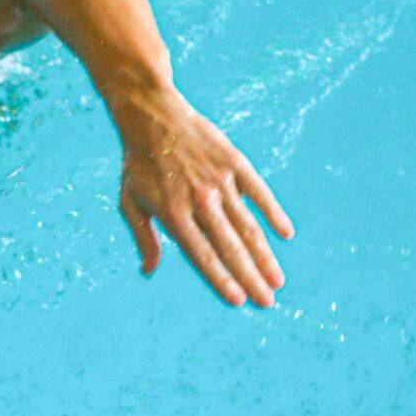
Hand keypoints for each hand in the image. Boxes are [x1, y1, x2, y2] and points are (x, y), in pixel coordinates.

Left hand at [116, 86, 293, 306]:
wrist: (151, 114)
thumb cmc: (138, 162)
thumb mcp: (129, 201)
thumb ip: (143, 237)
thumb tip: (149, 270)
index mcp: (173, 213)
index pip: (202, 255)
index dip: (221, 279)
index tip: (238, 301)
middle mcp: (200, 200)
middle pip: (230, 246)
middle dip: (250, 277)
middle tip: (267, 302)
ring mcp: (219, 180)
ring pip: (248, 225)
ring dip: (264, 255)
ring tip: (278, 280)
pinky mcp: (234, 162)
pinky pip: (259, 191)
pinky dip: (273, 213)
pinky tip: (285, 233)